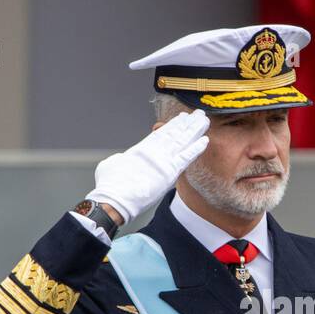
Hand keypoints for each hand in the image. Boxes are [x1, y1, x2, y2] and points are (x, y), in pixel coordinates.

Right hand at [86, 109, 210, 224]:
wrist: (114, 199)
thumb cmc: (109, 185)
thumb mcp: (112, 164)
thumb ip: (120, 159)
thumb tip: (121, 160)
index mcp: (141, 149)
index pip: (161, 134)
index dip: (173, 125)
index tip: (182, 118)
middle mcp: (154, 152)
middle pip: (174, 134)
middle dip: (187, 124)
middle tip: (198, 114)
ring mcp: (162, 161)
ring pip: (182, 142)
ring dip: (194, 131)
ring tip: (204, 120)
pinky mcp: (169, 173)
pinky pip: (186, 158)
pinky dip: (195, 149)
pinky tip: (205, 140)